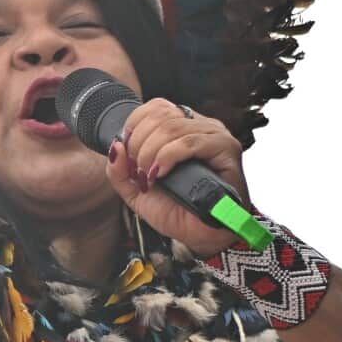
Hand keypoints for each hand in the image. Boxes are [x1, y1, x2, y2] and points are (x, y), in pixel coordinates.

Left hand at [105, 98, 249, 256]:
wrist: (201, 234)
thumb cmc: (174, 208)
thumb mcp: (134, 189)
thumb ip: (118, 169)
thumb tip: (115, 145)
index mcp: (180, 126)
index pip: (155, 107)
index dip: (134, 126)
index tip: (127, 153)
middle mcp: (199, 125)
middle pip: (159, 116)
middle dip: (138, 145)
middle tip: (138, 171)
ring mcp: (214, 135)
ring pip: (171, 128)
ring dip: (150, 153)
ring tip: (149, 177)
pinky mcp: (226, 149)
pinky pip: (190, 142)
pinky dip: (168, 157)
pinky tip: (161, 174)